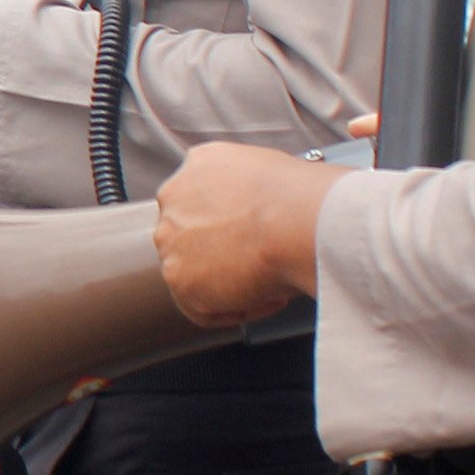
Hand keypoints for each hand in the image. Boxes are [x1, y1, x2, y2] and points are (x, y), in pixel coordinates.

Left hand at [151, 144, 339, 328]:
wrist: (298, 219)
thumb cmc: (304, 197)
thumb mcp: (270, 169)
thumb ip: (249, 189)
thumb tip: (261, 213)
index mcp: (199, 164)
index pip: (202, 201)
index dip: (233, 226)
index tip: (257, 237)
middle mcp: (174, 197)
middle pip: (192, 235)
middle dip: (226, 254)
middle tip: (262, 264)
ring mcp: (170, 239)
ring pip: (195, 272)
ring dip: (233, 284)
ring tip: (273, 283)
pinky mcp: (178, 278)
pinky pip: (204, 309)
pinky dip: (239, 309)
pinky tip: (270, 298)